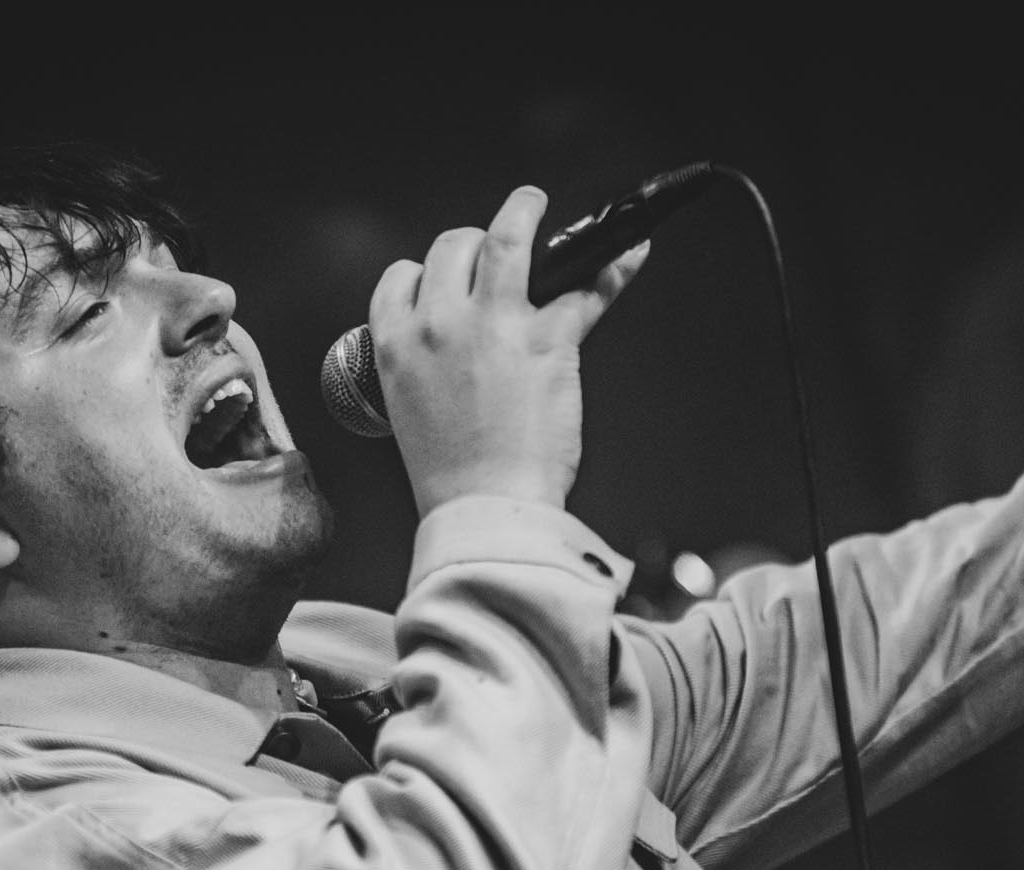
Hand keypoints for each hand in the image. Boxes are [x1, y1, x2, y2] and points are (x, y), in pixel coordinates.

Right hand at [368, 185, 649, 516]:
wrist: (485, 509)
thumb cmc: (452, 475)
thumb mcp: (413, 411)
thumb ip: (424, 366)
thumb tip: (454, 345)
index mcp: (394, 344)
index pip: (401, 277)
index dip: (425, 272)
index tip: (443, 278)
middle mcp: (440, 324)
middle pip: (453, 247)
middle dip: (473, 244)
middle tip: (496, 252)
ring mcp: (495, 327)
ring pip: (507, 240)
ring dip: (525, 212)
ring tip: (534, 205)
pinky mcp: (548, 341)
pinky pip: (586, 288)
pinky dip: (614, 267)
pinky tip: (629, 252)